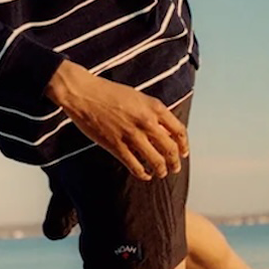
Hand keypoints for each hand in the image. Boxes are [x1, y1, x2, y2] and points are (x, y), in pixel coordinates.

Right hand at [44, 60, 188, 179]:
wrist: (84, 94)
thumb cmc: (109, 92)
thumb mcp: (138, 97)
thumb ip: (153, 112)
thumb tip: (165, 131)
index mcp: (154, 107)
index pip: (179, 131)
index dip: (184, 145)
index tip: (183, 153)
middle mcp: (146, 122)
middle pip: (170, 149)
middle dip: (175, 162)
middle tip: (175, 168)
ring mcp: (131, 135)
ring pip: (156, 161)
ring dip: (161, 170)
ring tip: (161, 173)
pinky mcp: (116, 146)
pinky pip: (136, 166)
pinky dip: (143, 174)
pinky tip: (144, 175)